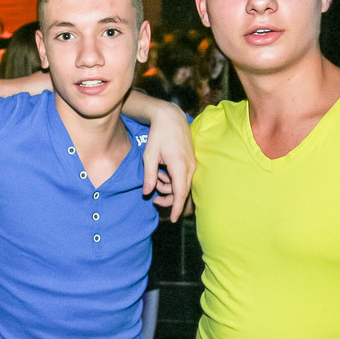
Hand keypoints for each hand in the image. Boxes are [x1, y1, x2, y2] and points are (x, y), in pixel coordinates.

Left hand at [142, 102, 193, 222]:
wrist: (171, 118)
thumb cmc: (158, 135)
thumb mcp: (149, 156)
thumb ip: (149, 176)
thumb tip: (147, 193)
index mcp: (180, 166)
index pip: (180, 193)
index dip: (175, 208)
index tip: (172, 220)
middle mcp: (190, 167)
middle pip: (183, 193)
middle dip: (169, 200)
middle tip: (154, 200)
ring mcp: (193, 164)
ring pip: (183, 186)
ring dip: (170, 188)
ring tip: (157, 178)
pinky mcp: (192, 162)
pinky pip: (185, 178)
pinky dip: (174, 181)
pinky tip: (163, 173)